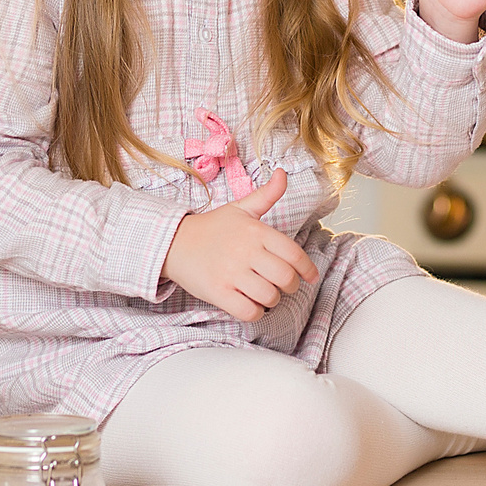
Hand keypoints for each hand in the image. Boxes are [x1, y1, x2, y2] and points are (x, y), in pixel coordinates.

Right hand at [160, 170, 317, 322]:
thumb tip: (282, 173)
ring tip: (266, 294)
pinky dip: (256, 312)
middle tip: (284, 285)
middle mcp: (246, 251)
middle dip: (290, 286)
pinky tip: (252, 304)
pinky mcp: (218, 292)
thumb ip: (266, 194)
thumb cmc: (212, 227)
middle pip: (285, 278)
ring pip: (269, 296)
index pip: (294, 253)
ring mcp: (231, 273)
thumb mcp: (241, 207)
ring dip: (273, 300)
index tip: (310, 277)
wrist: (174, 242)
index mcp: (256, 231)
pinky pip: (249, 311)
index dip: (307, 269)